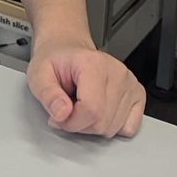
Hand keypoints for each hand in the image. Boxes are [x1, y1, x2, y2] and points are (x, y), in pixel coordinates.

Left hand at [27, 42, 145, 137]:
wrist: (66, 48)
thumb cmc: (55, 61)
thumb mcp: (38, 74)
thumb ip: (47, 95)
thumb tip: (62, 114)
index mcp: (93, 64)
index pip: (91, 110)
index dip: (71, 122)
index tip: (58, 117)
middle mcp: (117, 72)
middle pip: (103, 122)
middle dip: (80, 125)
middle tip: (67, 110)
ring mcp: (130, 83)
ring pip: (114, 128)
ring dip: (93, 126)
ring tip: (80, 106)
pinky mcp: (138, 94)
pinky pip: (129, 127)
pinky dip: (111, 126)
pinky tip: (98, 111)